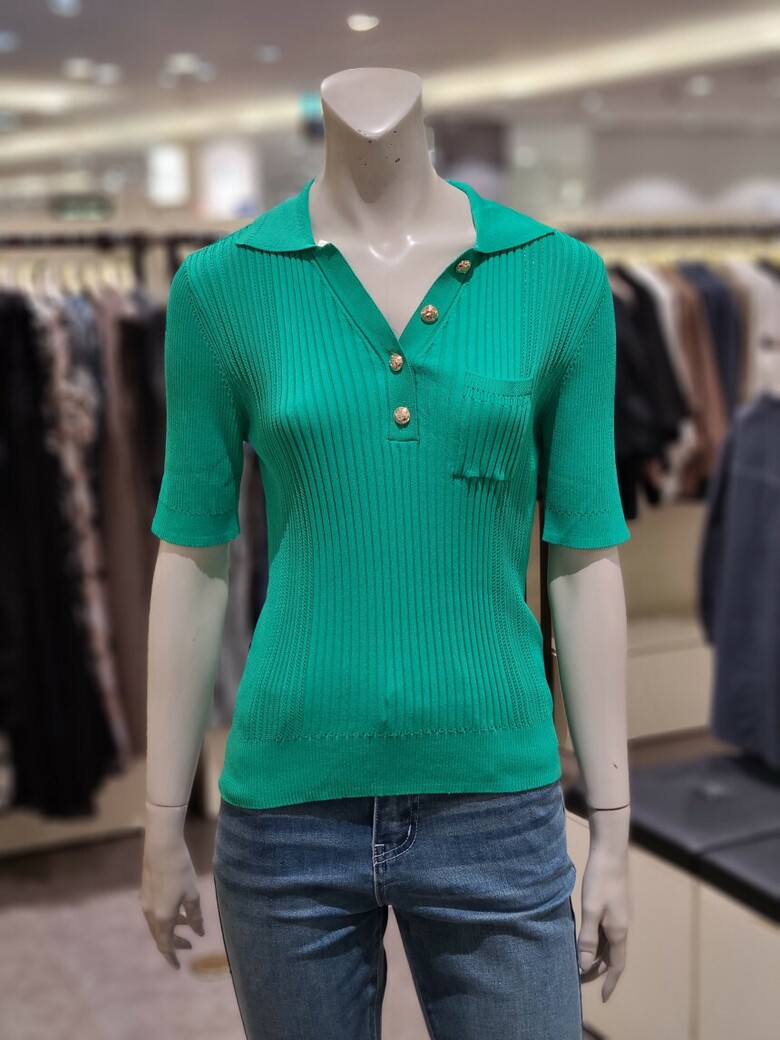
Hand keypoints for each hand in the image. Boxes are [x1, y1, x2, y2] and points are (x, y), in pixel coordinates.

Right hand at [139, 801, 204, 968]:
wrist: (162, 848)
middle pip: (161, 936)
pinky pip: (155, 912)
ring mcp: (146, 902)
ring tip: (187, 925)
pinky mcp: (145, 891)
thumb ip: (195, 916)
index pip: (166, 946)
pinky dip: (166, 917)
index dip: (172, 957)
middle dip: (174, 944)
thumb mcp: (193, 895)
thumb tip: (199, 934)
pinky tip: (178, 908)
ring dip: (171, 928)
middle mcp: (150, 913)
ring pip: (157, 924)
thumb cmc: (180, 871)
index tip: (179, 967)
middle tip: (189, 946)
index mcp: (163, 917)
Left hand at [577, 806, 629, 1001]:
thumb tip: (584, 967)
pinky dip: (598, 941)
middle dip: (601, 970)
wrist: (611, 852)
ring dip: (598, 955)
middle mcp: (622, 927)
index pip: (617, 965)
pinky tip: (586, 937)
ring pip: (610, 943)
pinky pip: (607, 932)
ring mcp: (619, 916)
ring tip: (582, 962)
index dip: (610, 982)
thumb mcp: (591, 911)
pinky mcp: (613, 905)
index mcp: (618, 932)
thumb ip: (587, 938)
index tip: (604, 999)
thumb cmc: (600, 880)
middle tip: (583, 980)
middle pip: (613, 956)